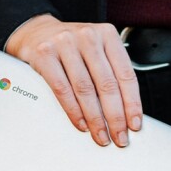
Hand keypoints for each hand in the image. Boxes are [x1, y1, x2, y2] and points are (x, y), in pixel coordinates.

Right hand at [5, 14, 141, 146]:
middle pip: (107, 84)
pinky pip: (62, 88)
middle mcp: (88, 36)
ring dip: (95, 119)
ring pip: (85, 89)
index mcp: (108, 35)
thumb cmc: (72, 48)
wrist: (36, 32)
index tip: (135, 125)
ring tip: (101, 136)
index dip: (132, 103)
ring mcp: (65, 43)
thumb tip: (126, 112)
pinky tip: (81, 124)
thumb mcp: (97, 51)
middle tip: (119, 137)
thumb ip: (111, 73)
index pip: (126, 74)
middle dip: (115, 117)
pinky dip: (73, 110)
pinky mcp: (45, 54)